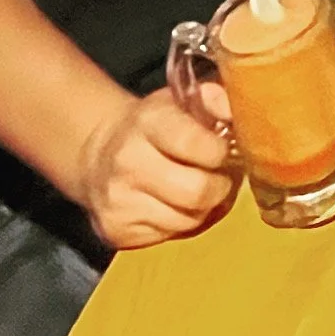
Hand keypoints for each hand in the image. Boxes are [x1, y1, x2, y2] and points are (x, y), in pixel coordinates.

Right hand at [76, 87, 236, 248]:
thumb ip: (215, 99)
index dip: (219, 150)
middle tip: (220, 175)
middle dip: (220, 185)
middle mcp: (128, 162)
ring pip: (188, 219)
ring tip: (200, 188)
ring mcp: (119, 201)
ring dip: (204, 207)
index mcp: (148, 122)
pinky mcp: (116, 231)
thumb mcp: (181, 100)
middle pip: (197, 191)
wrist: (98, 156)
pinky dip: (183, 222)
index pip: (193, 143)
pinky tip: (176, 204)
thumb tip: (235, 112)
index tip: (224, 149)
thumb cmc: (155, 125)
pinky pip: (171, 235)